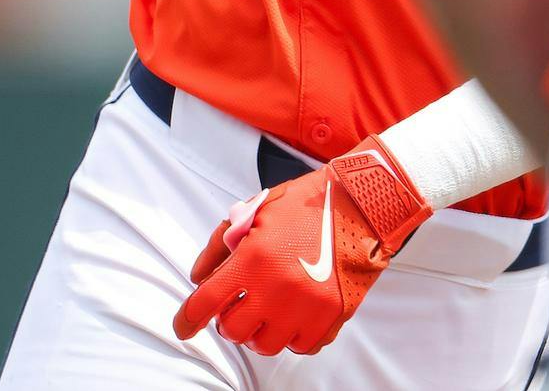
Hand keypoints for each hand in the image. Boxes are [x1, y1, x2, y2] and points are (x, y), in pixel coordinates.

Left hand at [173, 136, 433, 355]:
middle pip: (233, 331)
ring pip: (266, 345)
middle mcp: (278, 288)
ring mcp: (307, 306)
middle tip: (240, 305)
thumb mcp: (257, 210)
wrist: (364, 202)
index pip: (205, 303)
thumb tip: (199, 277)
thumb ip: (219, 244)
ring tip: (269, 311)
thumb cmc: (310, 202)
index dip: (186, 320)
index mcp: (254, 259)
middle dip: (230, 320)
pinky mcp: (333, 315)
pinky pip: (302, 346)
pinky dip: (293, 336)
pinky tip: (294, 316)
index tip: (184, 326)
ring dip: (260, 331)